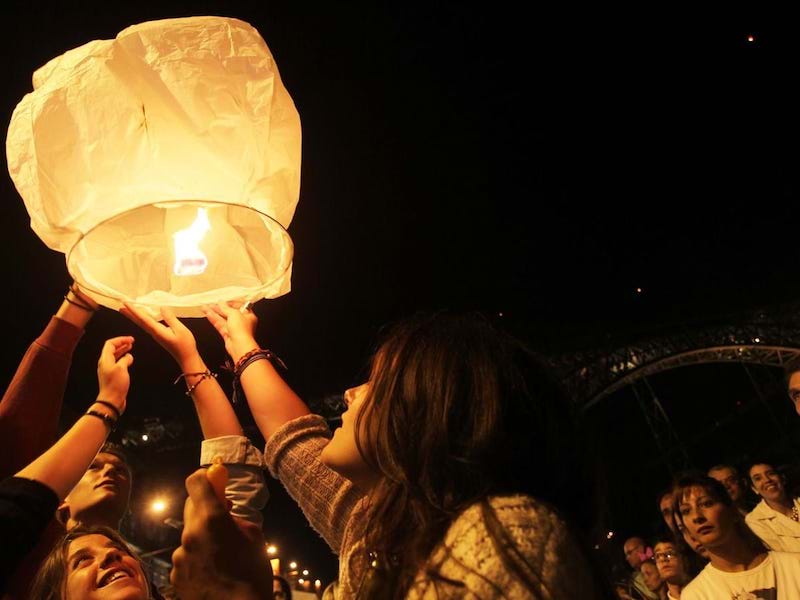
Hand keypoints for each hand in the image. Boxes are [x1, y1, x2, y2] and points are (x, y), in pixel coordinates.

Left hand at [96, 336, 133, 413]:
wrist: (111, 400)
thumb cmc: (115, 384)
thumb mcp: (122, 369)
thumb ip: (125, 360)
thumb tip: (128, 356)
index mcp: (105, 359)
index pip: (110, 344)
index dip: (121, 340)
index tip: (131, 339)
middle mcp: (105, 363)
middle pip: (111, 349)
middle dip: (121, 344)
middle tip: (131, 342)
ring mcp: (108, 370)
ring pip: (114, 356)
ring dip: (122, 351)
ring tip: (130, 348)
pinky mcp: (112, 375)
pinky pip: (117, 363)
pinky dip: (123, 359)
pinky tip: (128, 360)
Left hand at [120, 304, 197, 367]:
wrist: (187, 358)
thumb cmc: (185, 345)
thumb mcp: (180, 330)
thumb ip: (171, 319)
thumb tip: (162, 308)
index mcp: (158, 331)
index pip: (143, 319)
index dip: (134, 310)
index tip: (125, 303)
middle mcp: (154, 333)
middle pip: (139, 322)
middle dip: (130, 313)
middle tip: (121, 306)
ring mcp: (156, 335)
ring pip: (143, 323)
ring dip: (135, 316)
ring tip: (127, 310)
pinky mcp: (160, 335)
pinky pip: (148, 325)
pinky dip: (142, 319)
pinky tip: (143, 316)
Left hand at [170, 469, 271, 598]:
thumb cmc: (253, 572)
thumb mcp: (254, 535)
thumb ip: (234, 517)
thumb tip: (224, 509)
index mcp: (211, 519)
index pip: (195, 482)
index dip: (204, 478)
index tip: (213, 481)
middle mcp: (190, 533)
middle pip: (191, 507)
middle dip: (205, 508)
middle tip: (222, 519)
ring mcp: (180, 556)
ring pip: (190, 535)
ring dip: (202, 537)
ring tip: (221, 557)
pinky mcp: (175, 575)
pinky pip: (185, 557)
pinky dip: (196, 559)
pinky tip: (212, 572)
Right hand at [204, 302, 258, 361]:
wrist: (239, 346)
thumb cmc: (242, 329)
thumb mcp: (234, 314)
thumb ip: (226, 308)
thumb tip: (221, 302)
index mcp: (249, 315)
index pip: (240, 306)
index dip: (231, 303)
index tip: (222, 301)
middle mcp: (242, 322)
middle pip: (230, 313)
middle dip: (219, 308)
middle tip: (210, 304)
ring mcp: (234, 329)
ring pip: (223, 319)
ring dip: (214, 313)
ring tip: (205, 308)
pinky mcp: (228, 335)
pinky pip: (220, 325)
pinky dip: (214, 319)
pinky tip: (207, 314)